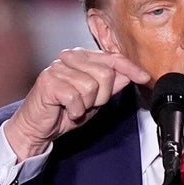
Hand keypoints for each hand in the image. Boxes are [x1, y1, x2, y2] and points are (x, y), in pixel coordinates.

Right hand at [5, 48, 150, 160]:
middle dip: (102, 96)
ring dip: (86, 105)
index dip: (130, 69)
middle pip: (105, 74)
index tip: (144, 77)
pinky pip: (76, 97)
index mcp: (82, 57)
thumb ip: (111, 85)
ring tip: (75, 106)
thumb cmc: (64, 111)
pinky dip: (75, 110)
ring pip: (91, 86)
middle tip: (87, 104)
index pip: (112, 58)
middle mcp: (70, 57)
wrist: (38, 127)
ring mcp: (58, 67)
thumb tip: (128, 75)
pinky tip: (66, 111)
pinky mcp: (48, 81)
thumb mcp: (95, 99)